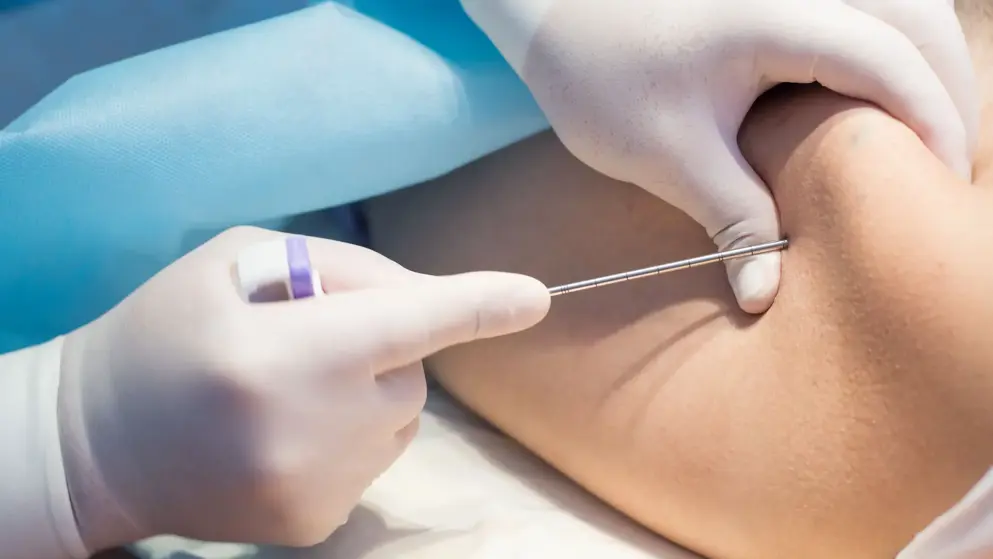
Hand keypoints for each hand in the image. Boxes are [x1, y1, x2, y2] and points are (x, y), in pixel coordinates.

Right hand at [57, 227, 549, 550]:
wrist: (94, 441)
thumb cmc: (164, 333)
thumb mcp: (235, 263)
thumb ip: (338, 270)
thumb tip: (419, 298)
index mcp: (283, 352)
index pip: (405, 322)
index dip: (475, 306)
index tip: (534, 298)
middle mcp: (310, 429)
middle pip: (410, 375)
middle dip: (384, 351)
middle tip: (310, 344)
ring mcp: (316, 488)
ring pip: (400, 423)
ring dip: (368, 397)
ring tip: (289, 392)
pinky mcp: (314, 524)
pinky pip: (372, 463)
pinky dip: (347, 440)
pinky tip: (282, 435)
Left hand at [463, 0, 977, 312]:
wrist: (552, 16)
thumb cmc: (601, 74)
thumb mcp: (667, 155)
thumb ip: (731, 220)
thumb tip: (765, 292)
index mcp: (776, 16)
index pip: (891, 62)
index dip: (931, 124)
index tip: (938, 187)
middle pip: (920, 20)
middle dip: (948, 91)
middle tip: (943, 168)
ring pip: (903, 6)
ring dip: (925, 65)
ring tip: (924, 138)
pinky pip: (864, 10)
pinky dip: (889, 49)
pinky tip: (878, 101)